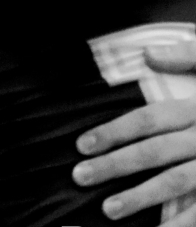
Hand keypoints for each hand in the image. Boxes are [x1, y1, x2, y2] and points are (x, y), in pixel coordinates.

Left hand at [72, 42, 195, 222]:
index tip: (82, 145)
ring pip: (178, 183)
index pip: (148, 119)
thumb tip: (149, 54)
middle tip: (80, 176)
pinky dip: (184, 222)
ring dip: (143, 197)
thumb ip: (188, 57)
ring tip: (110, 210)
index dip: (113, 131)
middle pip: (155, 152)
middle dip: (115, 165)